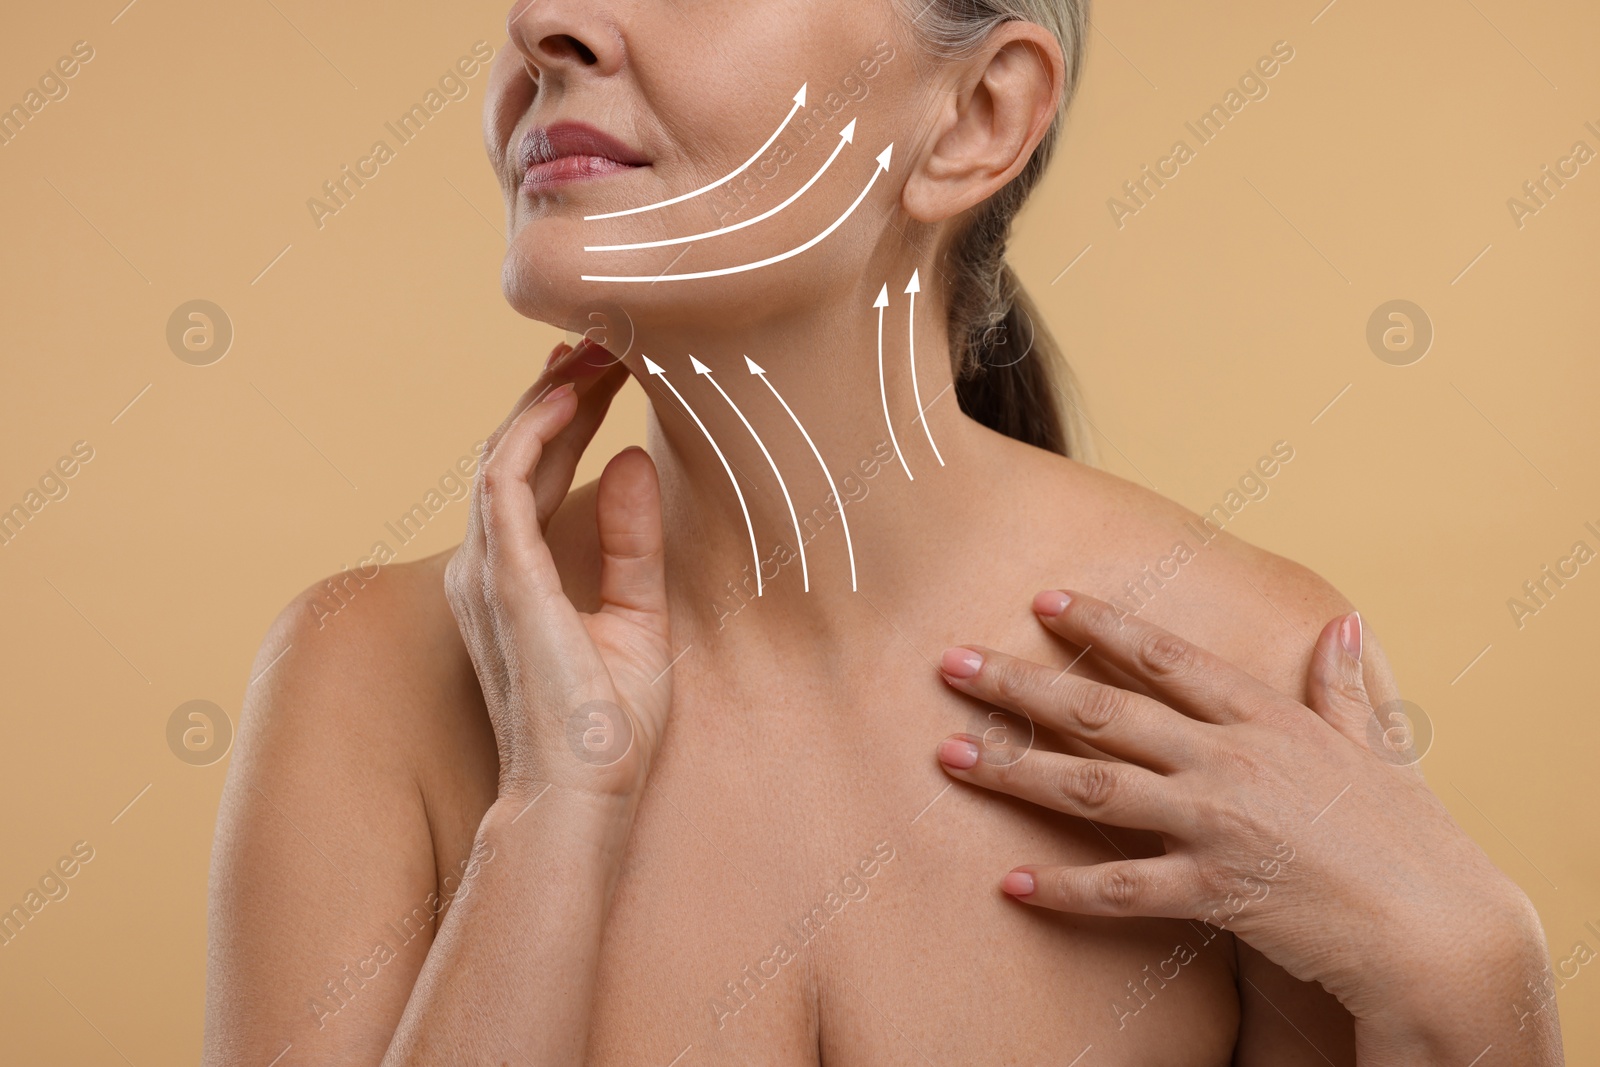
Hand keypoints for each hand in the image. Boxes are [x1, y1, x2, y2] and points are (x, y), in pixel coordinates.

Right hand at [445, 340, 672, 804]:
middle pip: (515, 453)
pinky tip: (570, 395)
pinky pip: (504, 483)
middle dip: (556, 392)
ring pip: (504, 454)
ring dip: (546, 397)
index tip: (611, 370)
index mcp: (515, 578)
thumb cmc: (608, 729)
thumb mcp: (636, 619)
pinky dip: (532, 432)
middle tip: (603, 339)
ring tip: (594, 349)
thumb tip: (636, 460)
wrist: (584, 795)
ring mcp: (487, 570)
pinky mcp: (501, 578)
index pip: (535, 475)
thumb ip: (632, 544)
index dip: (569, 417)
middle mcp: (488, 567)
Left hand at [932, 591, 1552, 1052]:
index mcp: (1264, 717)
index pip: (1165, 657)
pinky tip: (1010, 882)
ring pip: (1092, 788)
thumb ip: (1345, 688)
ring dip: (1014, 770)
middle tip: (950, 664)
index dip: (1100, 625)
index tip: (1042, 599)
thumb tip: (1339, 625)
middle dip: (1021, 684)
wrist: (1440, 931)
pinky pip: (1122, 888)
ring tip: (949, 757)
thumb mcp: (1376, 750)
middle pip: (1103, 711)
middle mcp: (1229, 759)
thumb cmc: (1410, 839)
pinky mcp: (1216, 891)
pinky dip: (1063, 887)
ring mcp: (1218, 823)